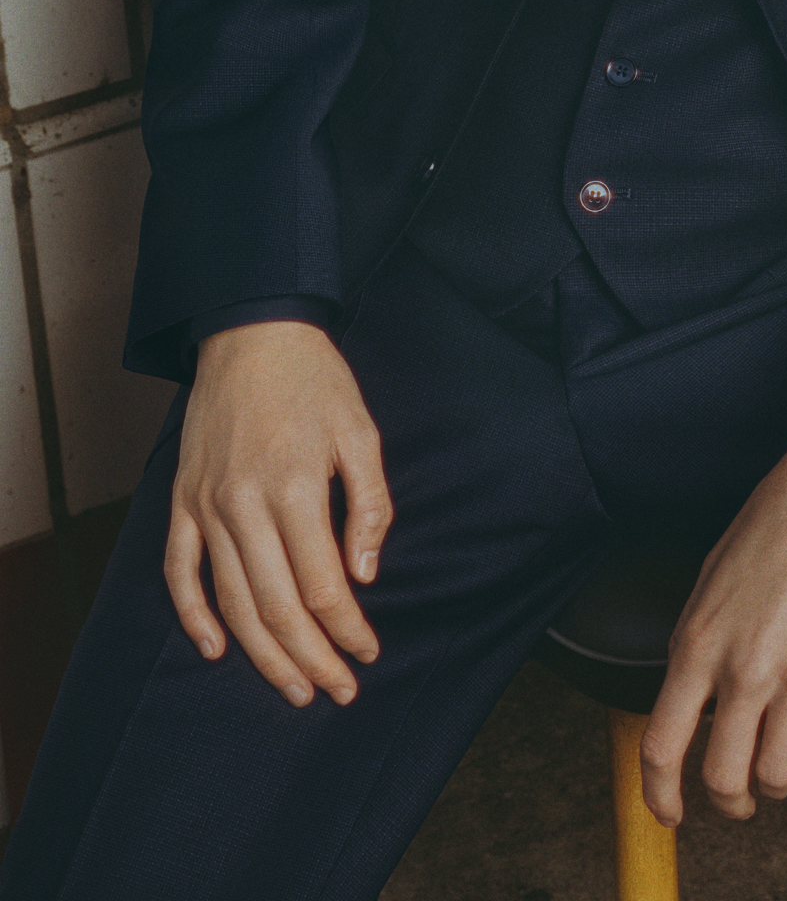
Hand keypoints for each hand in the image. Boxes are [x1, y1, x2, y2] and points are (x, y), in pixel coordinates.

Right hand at [165, 320, 392, 708]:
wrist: (252, 333)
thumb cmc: (315, 381)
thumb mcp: (360, 432)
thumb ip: (368, 505)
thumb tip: (365, 575)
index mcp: (295, 487)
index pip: (323, 584)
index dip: (348, 630)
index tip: (368, 654)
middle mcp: (244, 504)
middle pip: (276, 606)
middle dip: (310, 659)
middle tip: (336, 691)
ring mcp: (206, 505)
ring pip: (231, 601)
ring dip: (262, 654)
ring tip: (292, 688)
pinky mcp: (181, 501)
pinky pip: (180, 571)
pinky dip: (194, 616)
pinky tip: (217, 649)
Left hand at [640, 405, 786, 824]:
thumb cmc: (779, 509)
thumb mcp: (713, 572)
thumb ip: (699, 639)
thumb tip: (696, 695)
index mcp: (699, 638)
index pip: (661, 746)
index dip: (661, 795)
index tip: (672, 812)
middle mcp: (745, 667)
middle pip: (723, 779)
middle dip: (728, 802)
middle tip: (737, 799)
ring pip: (779, 778)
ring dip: (778, 784)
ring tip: (783, 766)